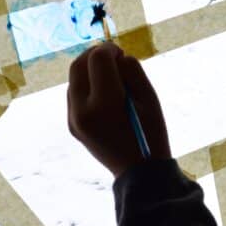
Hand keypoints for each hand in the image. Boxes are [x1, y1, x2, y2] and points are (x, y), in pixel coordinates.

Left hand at [67, 42, 170, 176]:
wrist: (140, 175)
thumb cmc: (152, 135)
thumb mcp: (150, 99)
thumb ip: (133, 72)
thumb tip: (117, 57)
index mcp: (104, 104)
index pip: (98, 59)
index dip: (110, 50)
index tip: (121, 52)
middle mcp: (82, 111)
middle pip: (78, 65)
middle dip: (95, 54)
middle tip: (113, 56)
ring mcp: (74, 120)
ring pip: (74, 79)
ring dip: (90, 69)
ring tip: (111, 75)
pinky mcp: (73, 126)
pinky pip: (74, 94)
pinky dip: (87, 85)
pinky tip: (104, 91)